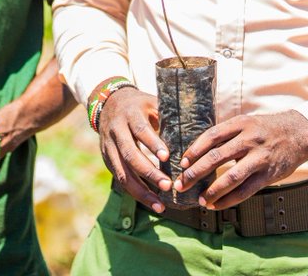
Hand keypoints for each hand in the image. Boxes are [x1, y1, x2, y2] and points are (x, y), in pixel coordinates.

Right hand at [97, 89, 170, 213]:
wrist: (109, 104)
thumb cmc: (140, 105)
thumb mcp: (152, 103)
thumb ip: (169, 117)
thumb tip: (200, 130)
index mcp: (130, 114)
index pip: (141, 130)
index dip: (153, 144)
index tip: (167, 158)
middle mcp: (117, 131)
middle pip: (130, 154)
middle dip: (149, 173)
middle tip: (167, 186)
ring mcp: (109, 147)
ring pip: (122, 173)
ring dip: (141, 191)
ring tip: (160, 205)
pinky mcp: (107, 159)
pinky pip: (120, 179)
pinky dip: (135, 192)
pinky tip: (151, 202)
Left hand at [173, 110, 307, 209]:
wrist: (298, 133)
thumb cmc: (265, 129)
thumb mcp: (246, 123)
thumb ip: (226, 134)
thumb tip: (197, 151)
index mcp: (240, 123)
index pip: (211, 136)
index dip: (195, 150)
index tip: (183, 163)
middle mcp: (249, 139)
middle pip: (216, 157)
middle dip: (196, 173)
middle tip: (181, 184)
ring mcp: (259, 158)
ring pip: (231, 177)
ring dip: (213, 191)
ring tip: (200, 201)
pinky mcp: (268, 174)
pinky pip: (246, 190)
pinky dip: (229, 200)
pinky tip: (217, 205)